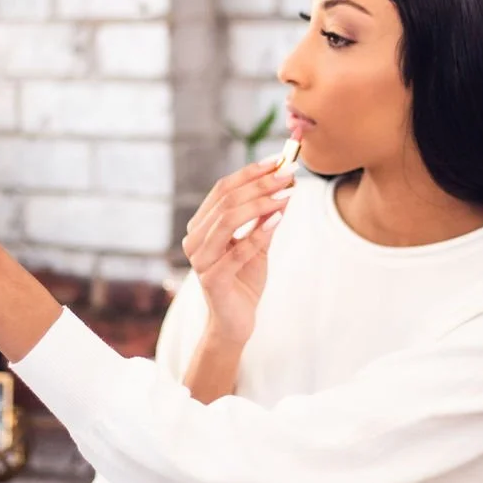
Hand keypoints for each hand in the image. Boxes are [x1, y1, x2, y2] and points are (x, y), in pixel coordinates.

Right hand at [181, 159, 293, 345]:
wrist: (236, 322)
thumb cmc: (244, 279)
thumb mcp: (258, 242)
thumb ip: (266, 216)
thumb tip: (285, 184)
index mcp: (201, 226)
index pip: (222, 189)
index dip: (250, 173)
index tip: (277, 161)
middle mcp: (194, 239)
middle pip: (227, 201)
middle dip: (260, 184)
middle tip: (288, 174)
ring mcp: (199, 260)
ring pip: (228, 221)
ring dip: (261, 204)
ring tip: (287, 194)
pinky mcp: (211, 280)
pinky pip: (237, 251)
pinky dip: (259, 233)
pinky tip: (278, 219)